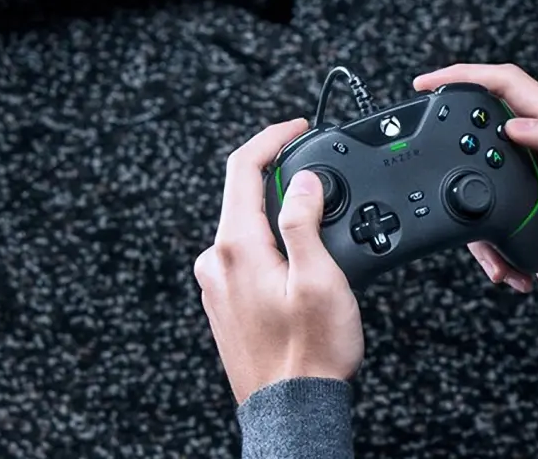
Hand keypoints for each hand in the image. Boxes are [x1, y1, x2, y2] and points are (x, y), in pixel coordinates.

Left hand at [193, 118, 363, 404]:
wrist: (292, 409)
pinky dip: (271, 244)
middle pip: (243, 197)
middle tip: (321, 178)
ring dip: (278, 215)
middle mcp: (216, 263)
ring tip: (321, 228)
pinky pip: (246, 257)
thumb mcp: (319, 277)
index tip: (297, 127)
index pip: (243, 169)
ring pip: (247, 228)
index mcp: (236, 247)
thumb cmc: (310, 352)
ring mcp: (217, 285)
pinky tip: (300, 263)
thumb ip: (304, 220)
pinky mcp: (225, 304)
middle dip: (280, 179)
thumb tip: (302, 180)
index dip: (271, 138)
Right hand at [414, 64, 537, 330]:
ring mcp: (534, 178)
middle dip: (460, 152)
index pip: (509, 83)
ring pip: (478, 173)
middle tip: (439, 166)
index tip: (428, 84)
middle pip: (485, 123)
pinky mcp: (524, 207)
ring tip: (493, 241)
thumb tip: (517, 121)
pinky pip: (484, 212)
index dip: (465, 75)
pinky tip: (506, 259)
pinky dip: (486, 240)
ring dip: (474, 212)